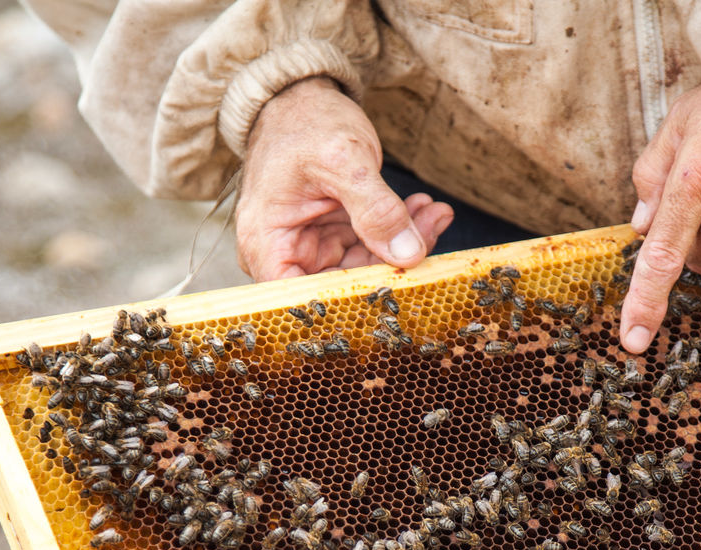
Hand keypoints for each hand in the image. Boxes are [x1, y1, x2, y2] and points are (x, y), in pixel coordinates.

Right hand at [236, 77, 454, 279]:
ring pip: (367, 268)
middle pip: (344, 286)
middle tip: (430, 229)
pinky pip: (374, 247)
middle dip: (392, 264)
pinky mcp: (337, 237)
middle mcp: (287, 255)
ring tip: (433, 212)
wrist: (301, 96)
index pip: (304, 300)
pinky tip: (423, 209)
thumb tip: (407, 254)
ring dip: (404, 244)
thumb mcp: (342, 159)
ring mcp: (314, 247)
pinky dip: (401, 231)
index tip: (397, 286)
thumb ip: (375, 209)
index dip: (351, 303)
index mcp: (267, 245)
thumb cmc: (305, 121)